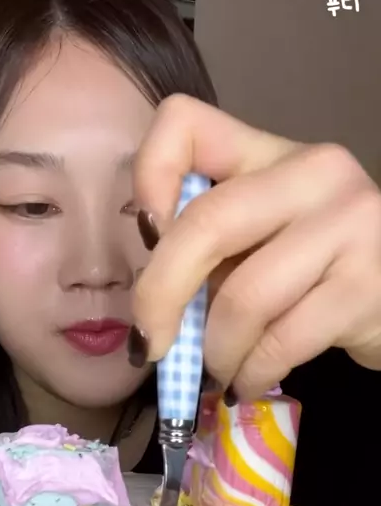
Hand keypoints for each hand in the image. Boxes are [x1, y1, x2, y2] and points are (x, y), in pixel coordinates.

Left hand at [133, 95, 380, 399]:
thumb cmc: (314, 270)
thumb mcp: (258, 240)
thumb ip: (209, 249)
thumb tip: (150, 306)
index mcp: (269, 153)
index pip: (184, 123)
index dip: (148, 177)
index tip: (146, 235)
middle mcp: (314, 174)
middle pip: (206, 225)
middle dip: (160, 297)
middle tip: (150, 344)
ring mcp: (349, 225)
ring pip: (244, 298)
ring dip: (215, 352)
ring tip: (216, 370)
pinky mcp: (367, 285)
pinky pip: (282, 341)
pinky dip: (250, 372)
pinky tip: (245, 382)